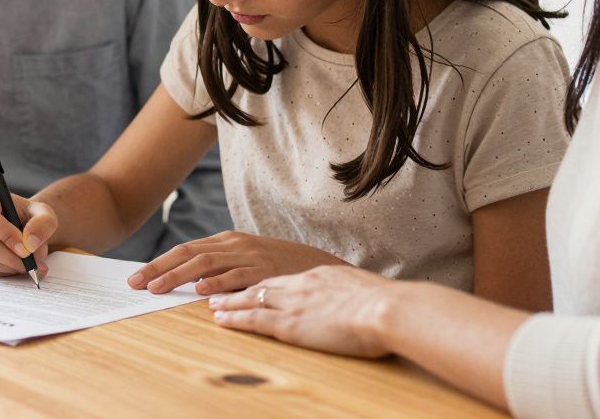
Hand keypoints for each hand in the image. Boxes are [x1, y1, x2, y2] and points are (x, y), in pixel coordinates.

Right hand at [0, 185, 56, 277]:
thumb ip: (44, 222)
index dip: (7, 236)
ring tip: (28, 264)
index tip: (26, 249)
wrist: (19, 224)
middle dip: (11, 258)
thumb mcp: (43, 212)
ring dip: (10, 267)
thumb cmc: (27, 216)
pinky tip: (14, 265)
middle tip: (32, 264)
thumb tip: (30, 243)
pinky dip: (2, 272)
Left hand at [127, 230, 347, 294]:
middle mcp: (234, 244)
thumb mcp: (246, 262)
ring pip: (206, 263)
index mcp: (226, 241)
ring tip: (158, 288)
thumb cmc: (279, 268)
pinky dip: (216, 282)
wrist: (319, 266)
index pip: (184, 250)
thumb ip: (219, 269)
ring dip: (178, 276)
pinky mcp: (266, 270)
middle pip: (188, 253)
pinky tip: (199, 292)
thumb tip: (188, 283)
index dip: (158, 263)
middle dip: (158, 268)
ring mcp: (249, 255)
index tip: (135, 278)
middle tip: (135, 283)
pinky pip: (236, 275)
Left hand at [207, 266, 395, 357]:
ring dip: (228, 302)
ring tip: (211, 304)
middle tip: (219, 289)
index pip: (284, 278)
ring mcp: (293, 303)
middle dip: (237, 287)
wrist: (386, 308)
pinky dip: (234, 319)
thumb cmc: (387, 304)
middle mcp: (301, 285)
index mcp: (319, 276)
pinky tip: (220, 320)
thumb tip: (360, 301)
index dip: (264, 281)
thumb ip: (353, 294)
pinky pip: (254, 320)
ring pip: (251, 299)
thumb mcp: (365, 290)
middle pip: (261, 284)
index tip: (252, 283)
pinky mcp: (290, 324)